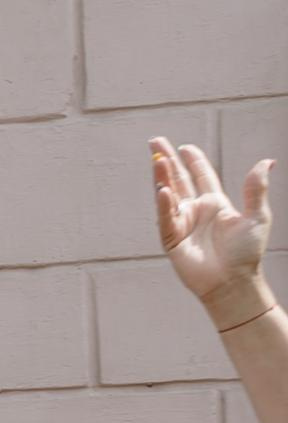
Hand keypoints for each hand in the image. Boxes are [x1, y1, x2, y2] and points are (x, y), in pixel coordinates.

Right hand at [153, 137, 272, 312]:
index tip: (184, 147)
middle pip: (178, 179)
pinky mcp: (172, 239)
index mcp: (215, 204)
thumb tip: (267, 161)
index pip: (201, 176)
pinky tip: (163, 190)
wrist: (233, 281)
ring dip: (162, 177)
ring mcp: (182, 224)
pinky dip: (164, 204)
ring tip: (156, 159)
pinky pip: (166, 218)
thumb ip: (256, 188)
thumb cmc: (246, 252)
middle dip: (166, 161)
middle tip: (155, 141)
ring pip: (168, 194)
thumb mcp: (257, 216)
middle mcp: (196, 211)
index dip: (192, 161)